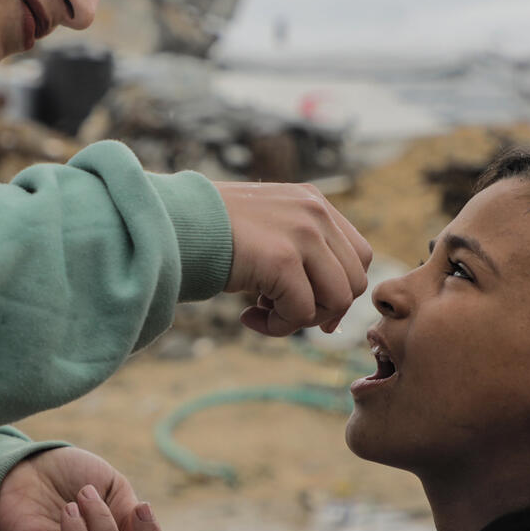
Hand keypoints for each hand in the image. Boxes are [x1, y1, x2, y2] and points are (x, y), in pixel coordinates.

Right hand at [215, 181, 372, 336]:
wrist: (172, 223)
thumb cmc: (210, 233)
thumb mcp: (267, 230)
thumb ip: (301, 253)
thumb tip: (329, 311)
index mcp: (313, 202)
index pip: (358, 255)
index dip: (340, 289)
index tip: (310, 307)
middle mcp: (315, 213)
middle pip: (354, 281)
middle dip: (323, 310)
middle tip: (284, 316)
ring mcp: (302, 234)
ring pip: (336, 300)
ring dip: (301, 320)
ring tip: (263, 314)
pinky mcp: (283, 260)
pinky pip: (301, 313)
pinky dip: (277, 328)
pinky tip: (246, 316)